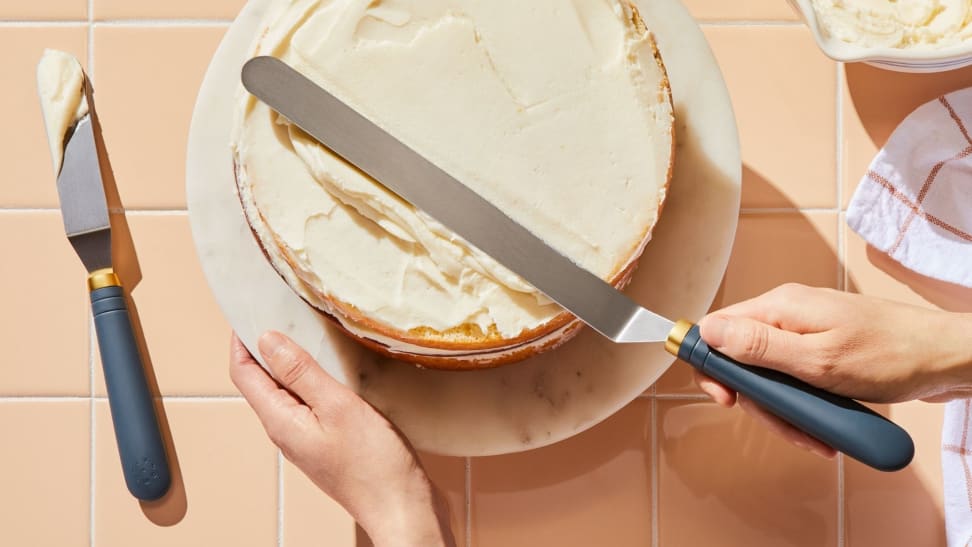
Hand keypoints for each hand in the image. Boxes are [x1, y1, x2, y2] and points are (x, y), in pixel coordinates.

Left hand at [230, 331, 454, 546]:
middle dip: (264, 348)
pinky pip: (308, 404)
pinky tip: (332, 370)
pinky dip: (311, 380)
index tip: (250, 309)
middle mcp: (286, 431)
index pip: (243, 374)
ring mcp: (306, 439)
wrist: (402, 507)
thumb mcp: (337, 405)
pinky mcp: (327, 443)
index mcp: (280, 421)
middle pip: (261, 382)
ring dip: (290, 363)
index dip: (241, 341)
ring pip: (286, 393)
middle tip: (280, 312)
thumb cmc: (374, 463)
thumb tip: (267, 340)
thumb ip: (301, 372)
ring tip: (307, 333)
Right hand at [693, 283, 971, 457]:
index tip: (728, 400)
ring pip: (769, 378)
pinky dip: (805, 407)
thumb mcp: (817, 360)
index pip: (717, 329)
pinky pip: (794, 381)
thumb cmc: (890, 356)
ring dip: (786, 413)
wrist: (947, 359)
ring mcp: (805, 332)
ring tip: (816, 437)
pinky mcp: (821, 349)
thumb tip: (708, 330)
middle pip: (742, 362)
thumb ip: (759, 347)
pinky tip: (824, 428)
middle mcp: (787, 315)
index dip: (712, 368)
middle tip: (788, 426)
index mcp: (779, 307)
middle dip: (760, 402)